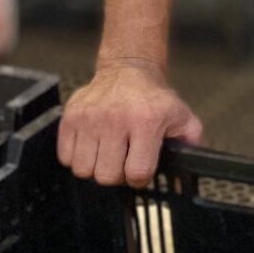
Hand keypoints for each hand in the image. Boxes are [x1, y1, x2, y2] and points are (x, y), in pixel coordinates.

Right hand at [58, 58, 203, 186]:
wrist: (128, 69)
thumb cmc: (154, 99)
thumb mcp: (182, 120)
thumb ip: (188, 149)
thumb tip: (182, 183)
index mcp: (146, 122)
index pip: (137, 172)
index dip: (139, 179)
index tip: (140, 170)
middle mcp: (115, 119)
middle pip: (107, 176)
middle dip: (116, 176)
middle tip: (122, 162)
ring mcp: (89, 118)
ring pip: (83, 170)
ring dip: (95, 168)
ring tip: (107, 154)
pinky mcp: (70, 117)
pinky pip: (65, 157)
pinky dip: (77, 158)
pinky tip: (93, 147)